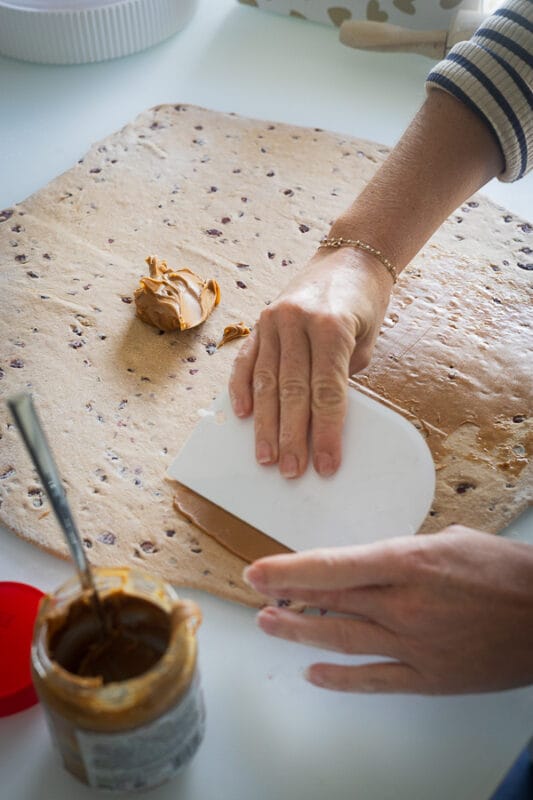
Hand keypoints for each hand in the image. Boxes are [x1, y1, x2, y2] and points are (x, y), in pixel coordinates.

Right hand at [229, 247, 391, 478]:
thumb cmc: (366, 303)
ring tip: (266, 457)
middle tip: (291, 471)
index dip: (326, 432)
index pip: (327, 392)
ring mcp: (274, 319)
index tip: (326, 464)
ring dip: (265, 424)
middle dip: (292, 437)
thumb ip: (342, 376)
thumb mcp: (367, 339)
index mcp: (331, 326)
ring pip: (267, 382)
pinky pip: (246, 360)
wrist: (350, 257)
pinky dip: (241, 389)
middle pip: (292, 391)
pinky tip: (242, 415)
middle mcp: (297, 321)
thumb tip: (320, 420)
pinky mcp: (260, 320)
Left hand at [243, 526, 532, 693]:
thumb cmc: (504, 572)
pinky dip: (340, 677)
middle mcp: (404, 605)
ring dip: (300, 632)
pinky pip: (374, 679)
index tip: (258, 570)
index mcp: (409, 562)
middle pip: (330, 601)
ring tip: (270, 624)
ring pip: (342, 639)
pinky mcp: (429, 676)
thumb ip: (402, 554)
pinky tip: (314, 672)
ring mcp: (415, 645)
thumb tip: (369, 564)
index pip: (332, 566)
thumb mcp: (449, 541)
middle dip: (286, 595)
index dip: (288, 570)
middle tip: (256, 591)